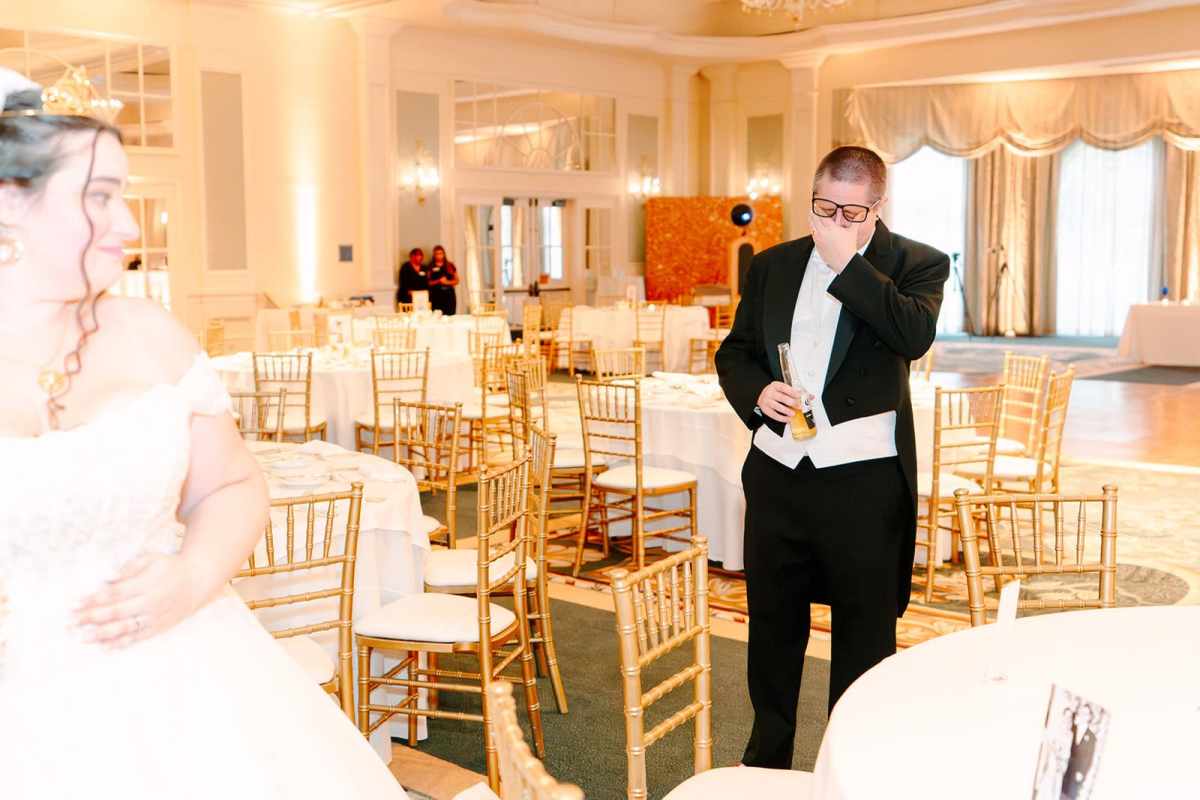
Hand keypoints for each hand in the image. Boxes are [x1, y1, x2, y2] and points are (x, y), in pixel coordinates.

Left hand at [74, 553, 200, 648]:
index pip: (115, 593)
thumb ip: (129, 567)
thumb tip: (108, 578)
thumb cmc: (170, 567)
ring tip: (83, 638)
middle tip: (71, 623)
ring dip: (102, 634)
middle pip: (116, 612)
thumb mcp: (151, 558)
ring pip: (126, 628)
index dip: (94, 599)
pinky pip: (138, 637)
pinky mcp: (159, 627)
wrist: (198, 581)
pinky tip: (105, 647)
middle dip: (91, 618)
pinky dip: (122, 644)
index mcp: (146, 583)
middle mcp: (150, 602)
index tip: (75, 604)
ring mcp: (155, 616)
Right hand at [757, 381, 804, 422]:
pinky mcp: (766, 410)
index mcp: (776, 385)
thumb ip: (796, 392)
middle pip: (781, 397)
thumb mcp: (783, 389)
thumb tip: (810, 397)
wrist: (762, 396)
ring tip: (793, 414)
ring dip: (786, 411)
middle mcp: (770, 392)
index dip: (792, 392)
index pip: (784, 388)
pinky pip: (774, 415)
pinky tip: (788, 419)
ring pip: (777, 406)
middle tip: (799, 406)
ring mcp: (767, 401)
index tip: (799, 395)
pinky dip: (782, 418)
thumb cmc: (776, 393)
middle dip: (792, 402)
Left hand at [809, 212, 859, 272]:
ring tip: (811, 216)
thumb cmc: (849, 246)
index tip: (816, 204)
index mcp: (831, 228)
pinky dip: (813, 229)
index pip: (821, 215)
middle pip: (814, 219)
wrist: (844, 261)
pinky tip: (813, 226)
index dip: (818, 208)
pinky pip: (813, 235)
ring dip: (811, 220)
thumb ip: (856, 221)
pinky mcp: (817, 245)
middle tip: (812, 208)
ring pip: (811, 227)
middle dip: (813, 213)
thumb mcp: (852, 232)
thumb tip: (863, 212)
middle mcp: (822, 233)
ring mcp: (818, 239)